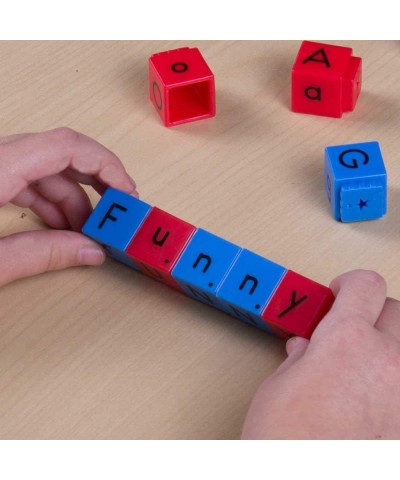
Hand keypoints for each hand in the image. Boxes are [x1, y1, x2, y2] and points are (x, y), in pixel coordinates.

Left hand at [0, 128, 137, 286]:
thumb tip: (88, 251)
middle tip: (116, 212)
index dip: (104, 164)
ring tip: (87, 229)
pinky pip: (22, 177)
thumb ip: (37, 256)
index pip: (63, 146)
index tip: (126, 191)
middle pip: (56, 155)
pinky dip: (47, 199)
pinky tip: (59, 224)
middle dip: (93, 184)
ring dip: (70, 197)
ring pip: (40, 167)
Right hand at [241, 270, 399, 438]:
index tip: (340, 292)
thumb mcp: (278, 389)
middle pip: (397, 310)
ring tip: (363, 360)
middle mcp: (387, 362)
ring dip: (387, 346)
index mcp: (346, 341)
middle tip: (351, 323)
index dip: (350, 283)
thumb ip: (300, 360)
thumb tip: (306, 350)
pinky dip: (391, 382)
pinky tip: (372, 396)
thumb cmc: (286, 448)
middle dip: (374, 311)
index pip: (364, 285)